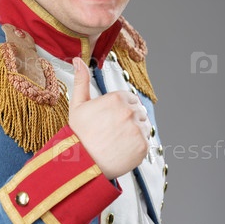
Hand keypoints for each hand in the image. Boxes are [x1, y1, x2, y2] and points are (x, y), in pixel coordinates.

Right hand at [69, 57, 149, 178]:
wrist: (82, 163)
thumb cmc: (79, 134)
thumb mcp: (78, 105)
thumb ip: (82, 80)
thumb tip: (78, 59)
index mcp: (117, 98)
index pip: (130, 98)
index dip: (121, 109)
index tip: (111, 119)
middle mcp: (129, 111)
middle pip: (139, 111)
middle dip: (129, 120)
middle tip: (113, 132)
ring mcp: (138, 129)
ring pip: (144, 126)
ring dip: (135, 132)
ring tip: (117, 141)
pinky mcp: (143, 146)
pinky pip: (146, 142)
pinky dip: (137, 146)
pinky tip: (122, 149)